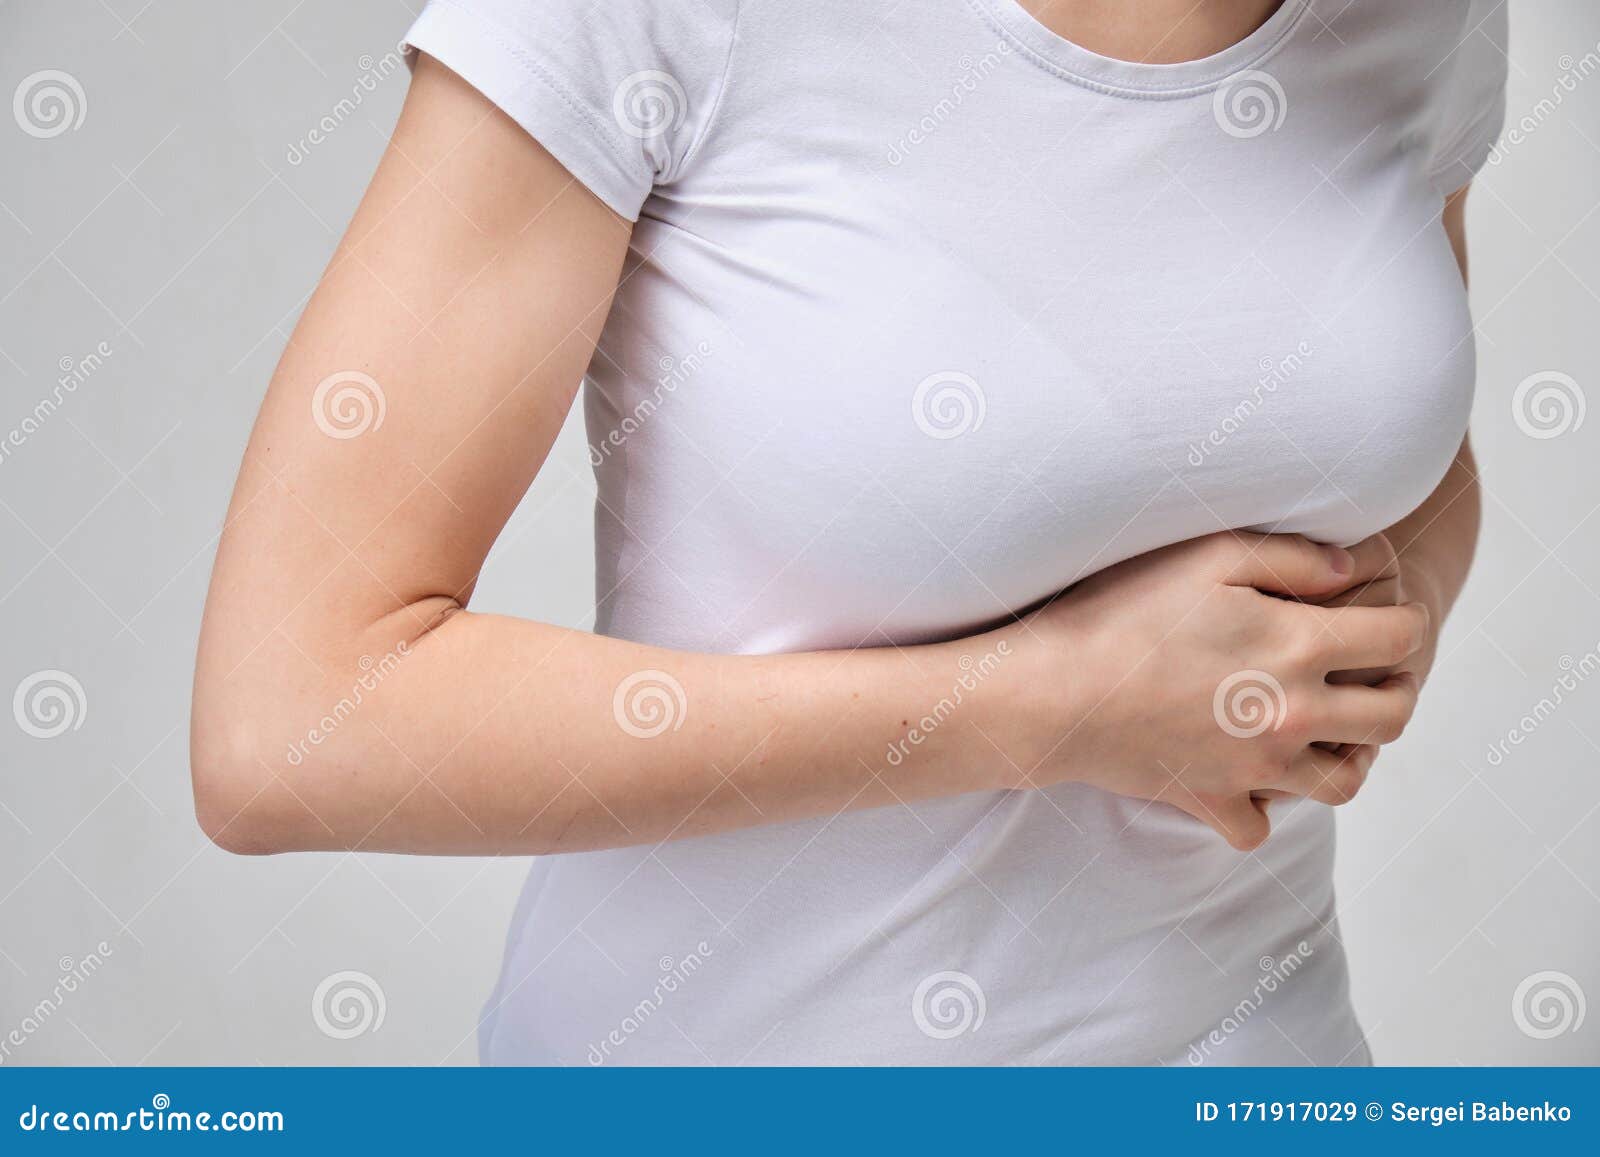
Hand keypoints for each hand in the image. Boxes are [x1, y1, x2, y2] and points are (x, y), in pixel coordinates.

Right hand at [1001, 532, 1427, 849]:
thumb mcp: (1208, 554)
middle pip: (1393, 718)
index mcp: (1301, 647)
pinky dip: (1263, 808)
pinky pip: (1260, 827)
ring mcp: (1257, 767)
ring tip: (1327, 731)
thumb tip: (1351, 568)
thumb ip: (1292, 556)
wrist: (1054, 693)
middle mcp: (1295, 715)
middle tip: (1373, 673)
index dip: (1406, 620)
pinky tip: (1247, 779)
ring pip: (1344, 783)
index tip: (1391, 614)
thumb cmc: (1123, 610)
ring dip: (1349, 755)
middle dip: (1396, 690)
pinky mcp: (1213, 800)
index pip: (1401, 638)